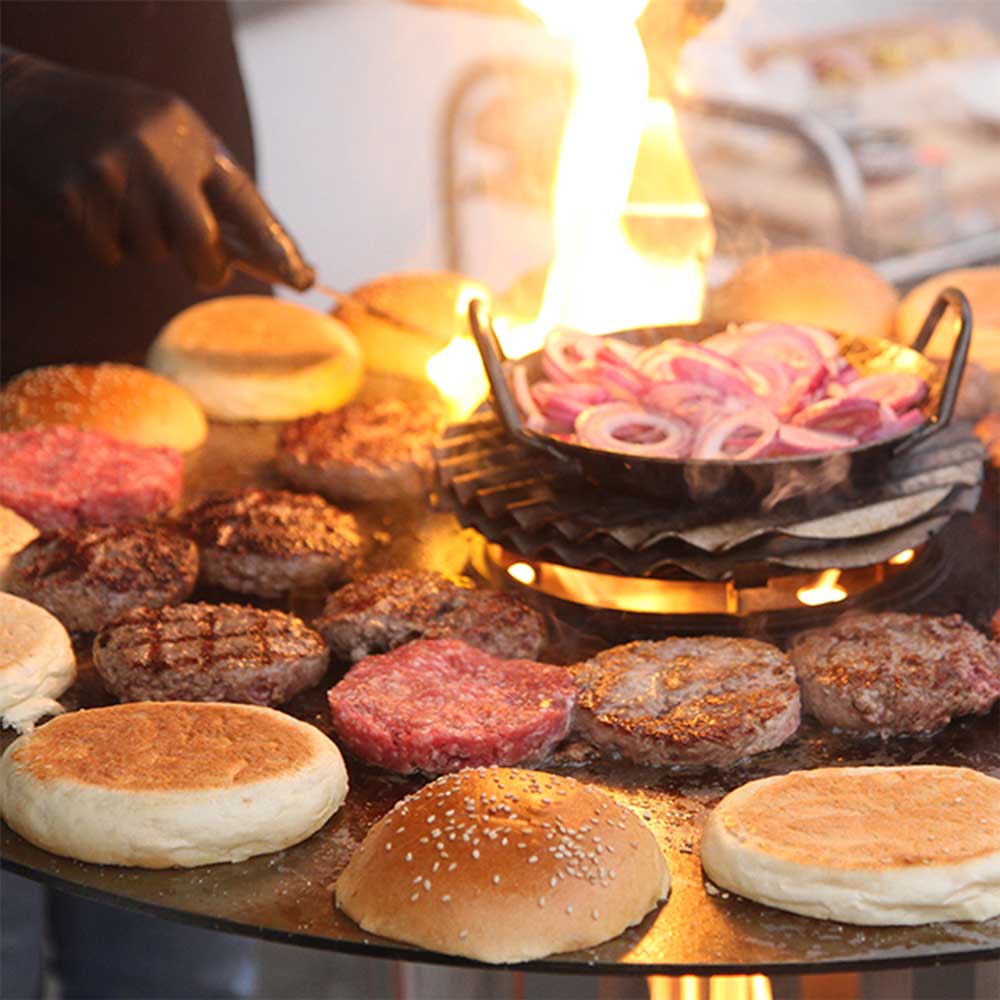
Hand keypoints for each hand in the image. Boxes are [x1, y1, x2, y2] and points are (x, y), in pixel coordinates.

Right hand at [1, 48, 313, 289]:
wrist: (18, 99)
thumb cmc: (106, 125)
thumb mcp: (164, 132)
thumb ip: (203, 183)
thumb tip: (248, 253)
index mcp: (190, 134)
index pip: (244, 199)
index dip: (275, 245)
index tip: (304, 279)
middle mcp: (157, 150)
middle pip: (201, 243)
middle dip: (205, 268)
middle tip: (203, 271)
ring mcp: (114, 171)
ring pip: (153, 251)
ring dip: (143, 244)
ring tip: (119, 202)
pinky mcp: (75, 194)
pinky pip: (110, 252)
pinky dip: (103, 242)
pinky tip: (88, 205)